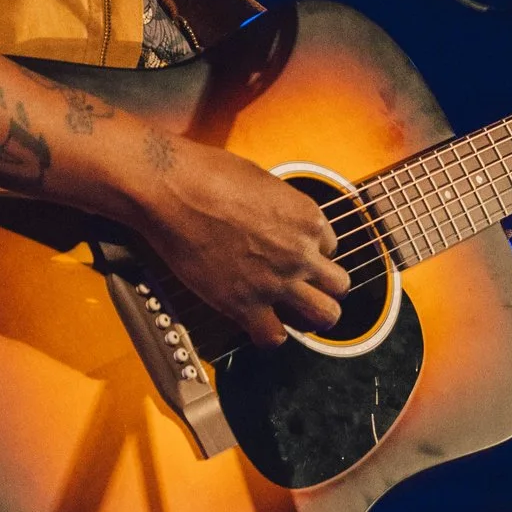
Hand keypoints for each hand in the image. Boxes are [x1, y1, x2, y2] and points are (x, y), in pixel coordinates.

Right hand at [119, 135, 350, 347]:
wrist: (172, 189)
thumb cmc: (208, 174)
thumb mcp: (263, 181)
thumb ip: (280, 207)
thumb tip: (276, 217)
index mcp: (308, 218)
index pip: (331, 248)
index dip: (312, 254)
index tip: (293, 256)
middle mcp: (301, 252)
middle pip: (339, 286)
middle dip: (324, 290)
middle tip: (304, 291)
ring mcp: (277, 281)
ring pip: (324, 316)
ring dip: (310, 318)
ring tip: (292, 315)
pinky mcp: (245, 304)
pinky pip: (274, 337)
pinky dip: (268, 336)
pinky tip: (257, 325)